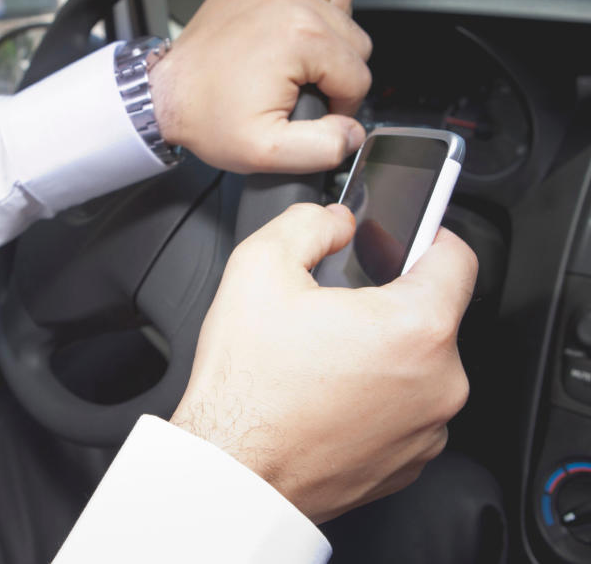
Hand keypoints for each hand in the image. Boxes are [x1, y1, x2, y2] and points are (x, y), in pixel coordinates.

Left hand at [149, 0, 371, 173]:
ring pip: (340, 0)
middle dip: (334, 70)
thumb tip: (353, 133)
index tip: (313, 113)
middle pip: (354, 39)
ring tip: (299, 56)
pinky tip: (289, 23)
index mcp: (301, 36)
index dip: (341, 105)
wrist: (165, 94)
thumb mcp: (266, 152)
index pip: (357, 76)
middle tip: (300, 89)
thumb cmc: (208, 118)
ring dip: (329, 29)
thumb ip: (322, 148)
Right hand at [170, 203, 476, 523]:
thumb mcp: (259, 269)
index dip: (429, 235)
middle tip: (334, 306)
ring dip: (384, 351)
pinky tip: (329, 393)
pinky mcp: (409, 462)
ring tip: (324, 356)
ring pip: (419, 364)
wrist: (234, 470)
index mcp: (415, 327)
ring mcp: (427, 428)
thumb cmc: (247, 387)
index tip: (407, 238)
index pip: (457, 258)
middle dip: (388, 299)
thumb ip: (308, 223)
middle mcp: (438, 382)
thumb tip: (335, 221)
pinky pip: (407, 410)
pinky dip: (378, 396)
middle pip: (432, 314)